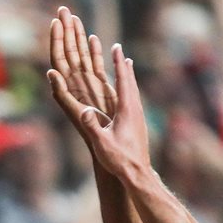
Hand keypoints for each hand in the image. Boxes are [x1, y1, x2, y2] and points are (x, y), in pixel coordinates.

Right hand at [48, 34, 150, 181]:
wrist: (138, 174)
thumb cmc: (119, 159)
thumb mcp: (101, 143)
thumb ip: (92, 127)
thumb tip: (83, 111)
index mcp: (126, 110)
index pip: (123, 81)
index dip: (118, 63)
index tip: (116, 48)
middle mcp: (135, 111)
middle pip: (130, 82)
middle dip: (124, 66)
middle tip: (120, 51)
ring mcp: (139, 118)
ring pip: (134, 91)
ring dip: (128, 78)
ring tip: (126, 68)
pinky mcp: (139, 126)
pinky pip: (134, 102)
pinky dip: (130, 91)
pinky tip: (128, 96)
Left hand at [49, 6, 116, 141]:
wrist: (110, 152)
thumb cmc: (96, 141)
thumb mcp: (78, 117)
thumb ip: (63, 96)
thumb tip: (51, 73)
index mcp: (69, 91)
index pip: (60, 61)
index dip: (57, 41)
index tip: (55, 23)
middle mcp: (76, 86)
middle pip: (69, 53)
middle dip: (65, 31)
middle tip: (63, 9)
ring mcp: (88, 86)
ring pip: (81, 56)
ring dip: (77, 37)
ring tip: (73, 16)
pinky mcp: (100, 89)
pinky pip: (94, 65)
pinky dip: (93, 50)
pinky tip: (92, 37)